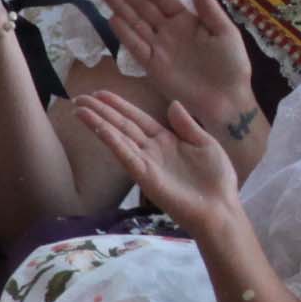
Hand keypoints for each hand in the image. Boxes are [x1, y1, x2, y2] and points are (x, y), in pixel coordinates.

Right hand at [70, 91, 243, 234]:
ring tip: (80, 109)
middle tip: (80, 97)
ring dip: (99, 123)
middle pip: (122, 125)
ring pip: (118, 137)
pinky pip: (126, 155)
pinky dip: (112, 141)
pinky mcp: (146, 177)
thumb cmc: (216, 179)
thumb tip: (173, 104)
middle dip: (101, 111)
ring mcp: (147, 163)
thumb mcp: (205, 144)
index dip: (119, 105)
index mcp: (167, 139)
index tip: (101, 93)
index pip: (137, 118)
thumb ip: (187, 125)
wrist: (220, 209)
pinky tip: (99, 128)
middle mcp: (152, 150)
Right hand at [104, 0, 255, 132]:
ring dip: (119, 6)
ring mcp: (159, 48)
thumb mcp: (225, 31)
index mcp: (187, 20)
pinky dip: (124, 33)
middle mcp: (169, 31)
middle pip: (142, 6)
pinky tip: (112, 18)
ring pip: (135, 22)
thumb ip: (208, 8)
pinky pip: (136, 46)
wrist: (227, 99)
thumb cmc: (231, 64)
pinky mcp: (153, 66)